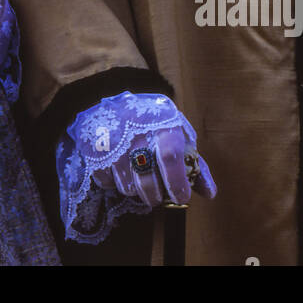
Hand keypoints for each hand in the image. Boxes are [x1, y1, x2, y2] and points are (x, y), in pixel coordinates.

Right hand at [93, 126, 216, 207]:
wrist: (116, 104)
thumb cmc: (155, 124)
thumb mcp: (178, 135)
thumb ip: (194, 163)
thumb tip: (210, 193)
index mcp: (162, 122)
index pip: (169, 155)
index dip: (176, 182)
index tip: (181, 198)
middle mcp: (135, 127)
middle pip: (146, 174)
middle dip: (154, 195)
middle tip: (158, 198)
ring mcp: (111, 137)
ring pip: (126, 183)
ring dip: (135, 191)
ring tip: (139, 182)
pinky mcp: (93, 146)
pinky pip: (105, 180)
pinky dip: (114, 184)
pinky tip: (120, 173)